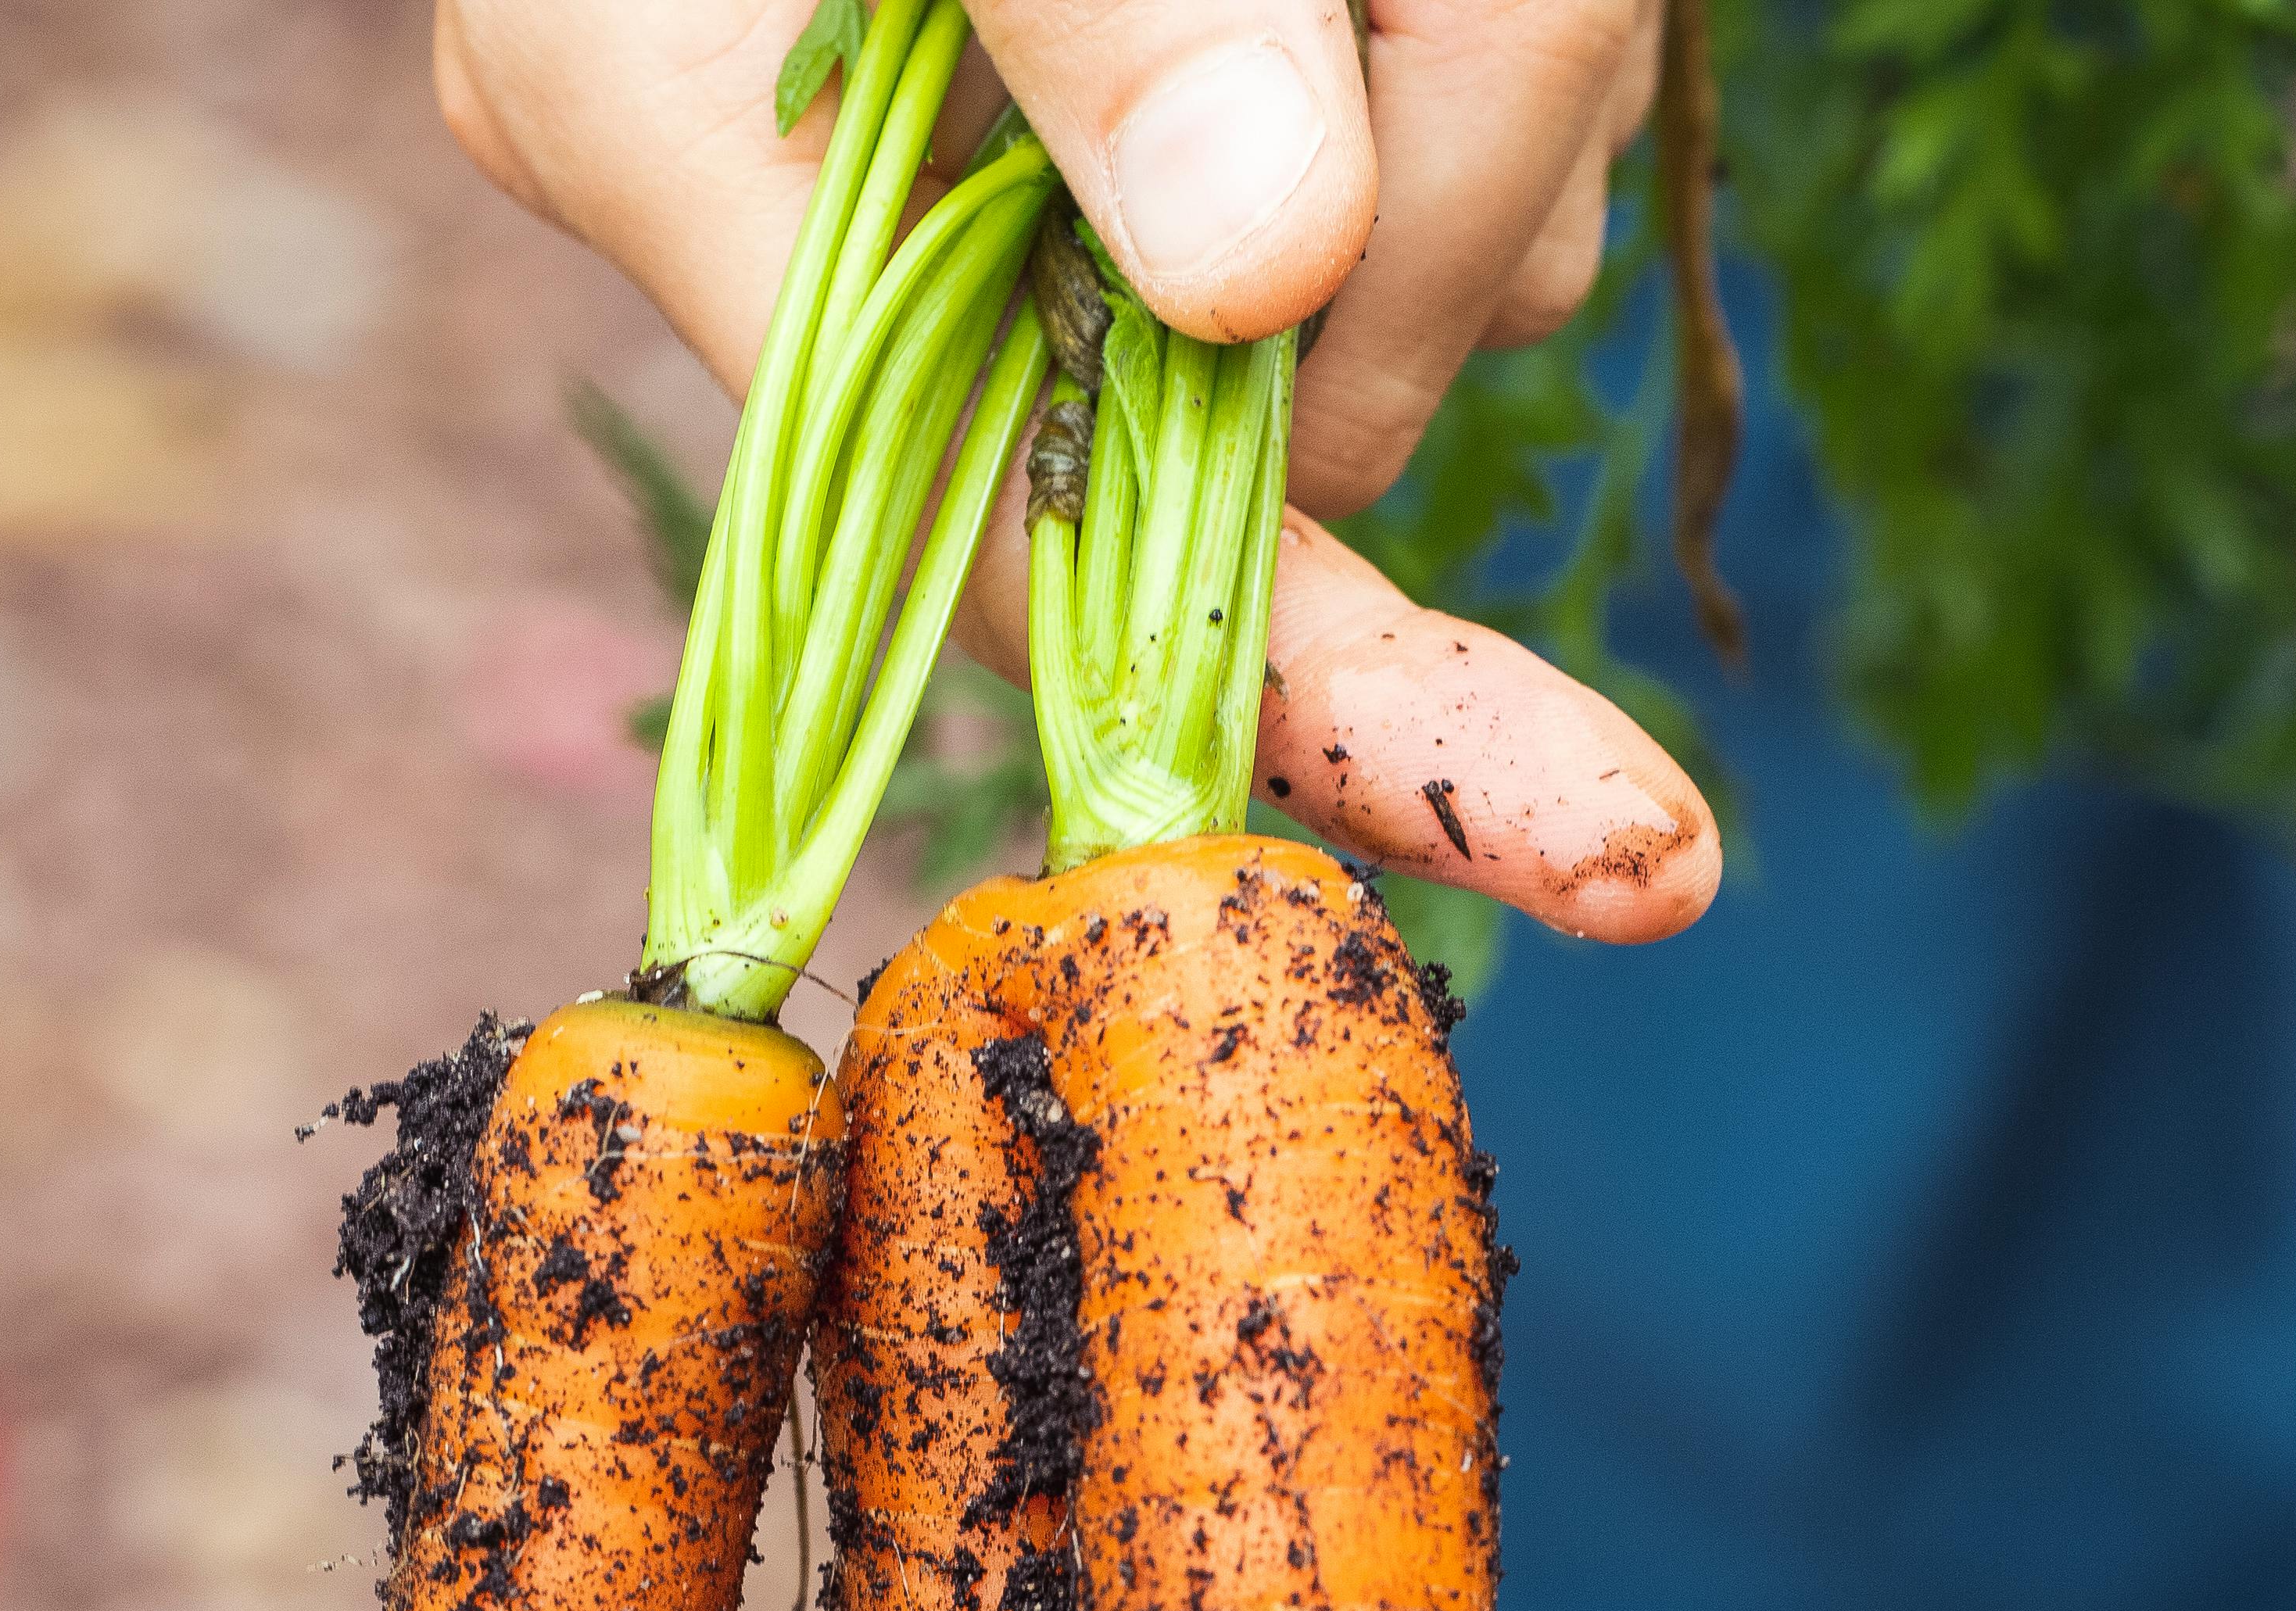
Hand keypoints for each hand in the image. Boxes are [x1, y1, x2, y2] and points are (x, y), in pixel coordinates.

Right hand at [438, 0, 1715, 942]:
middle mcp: (839, 199)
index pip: (1036, 559)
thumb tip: (1264, 274)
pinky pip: (1447, 149)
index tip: (1619, 845)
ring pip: (1418, 263)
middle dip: (1461, 185)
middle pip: (1283, 400)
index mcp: (675, 132)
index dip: (1340, 705)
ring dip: (1510, 62)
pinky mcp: (1184, 82)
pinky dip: (1506, 31)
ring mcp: (1024, 152)